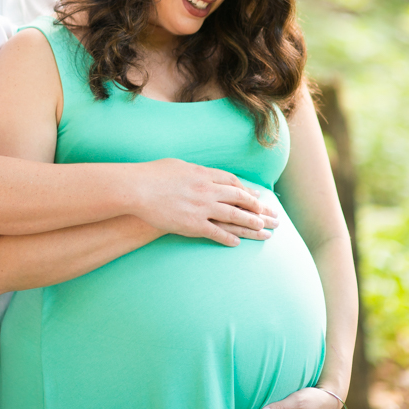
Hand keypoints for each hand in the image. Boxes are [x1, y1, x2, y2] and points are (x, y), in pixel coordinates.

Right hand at [137, 158, 278, 246]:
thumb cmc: (152, 175)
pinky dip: (228, 238)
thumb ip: (193, 171)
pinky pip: (216, 232)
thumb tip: (202, 173)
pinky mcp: (192, 224)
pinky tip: (237, 243)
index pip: (232, 182)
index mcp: (203, 174)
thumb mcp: (177, 166)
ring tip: (264, 229)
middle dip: (258, 207)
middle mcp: (207, 190)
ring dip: (251, 223)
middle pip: (239, 198)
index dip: (247, 190)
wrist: (137, 189)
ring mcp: (201, 207)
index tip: (257, 196)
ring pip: (233, 216)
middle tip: (271, 214)